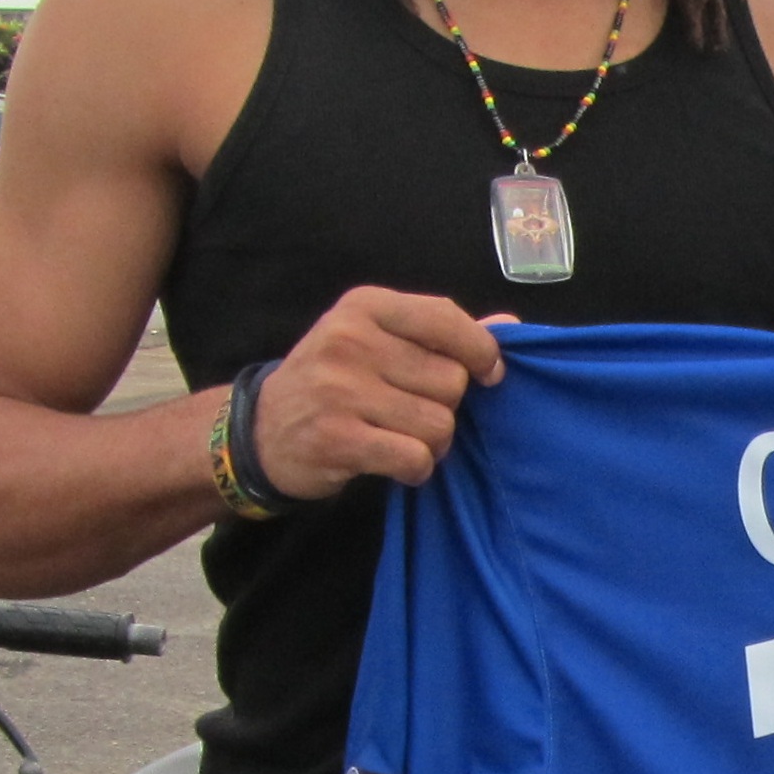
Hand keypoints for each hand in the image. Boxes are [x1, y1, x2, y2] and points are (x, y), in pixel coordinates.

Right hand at [243, 290, 509, 500]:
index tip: (488, 374)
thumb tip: (511, 325)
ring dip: (433, 443)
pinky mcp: (337, 437)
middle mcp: (350, 340)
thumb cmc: (334, 382)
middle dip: (446, 406)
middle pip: (452, 381)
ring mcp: (340, 389)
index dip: (481, 351)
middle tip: (415, 414)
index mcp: (365, 306)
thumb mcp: (377, 342)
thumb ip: (443, 334)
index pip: (447, 319)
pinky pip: (415, 457)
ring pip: (439, 424)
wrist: (262, 430)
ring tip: (402, 438)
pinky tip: (394, 462)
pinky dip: (416, 468)